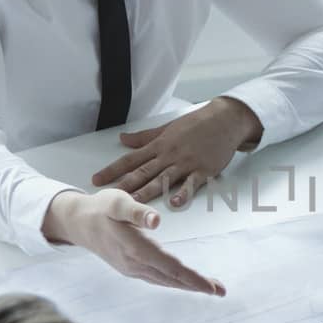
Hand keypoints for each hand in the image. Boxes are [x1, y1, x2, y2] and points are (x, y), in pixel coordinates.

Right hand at [42, 188, 225, 295]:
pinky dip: (174, 282)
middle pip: (171, 278)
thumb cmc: (100, 208)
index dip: (192, 278)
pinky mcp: (130, 268)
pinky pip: (157, 279)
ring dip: (187, 285)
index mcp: (135, 248)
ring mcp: (131, 269)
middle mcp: (134, 264)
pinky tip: (184, 282)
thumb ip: (136, 211)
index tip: (211, 286)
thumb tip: (156, 220)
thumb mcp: (117, 201)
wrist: (77, 222)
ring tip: (210, 288)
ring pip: (165, 280)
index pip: (170, 267)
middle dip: (196, 285)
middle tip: (221, 291)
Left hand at [90, 98, 262, 206]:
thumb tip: (122, 139)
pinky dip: (184, 193)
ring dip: (149, 192)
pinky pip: (192, 183)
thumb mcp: (167, 127)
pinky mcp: (204, 170)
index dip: (113, 170)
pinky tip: (175, 203)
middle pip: (144, 172)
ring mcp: (187, 163)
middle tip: (110, 197)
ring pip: (164, 179)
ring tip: (135, 203)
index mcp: (160, 144)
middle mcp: (170, 154)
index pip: (131, 159)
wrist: (225, 119)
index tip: (97, 180)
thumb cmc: (197, 123)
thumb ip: (144, 137)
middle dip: (126, 185)